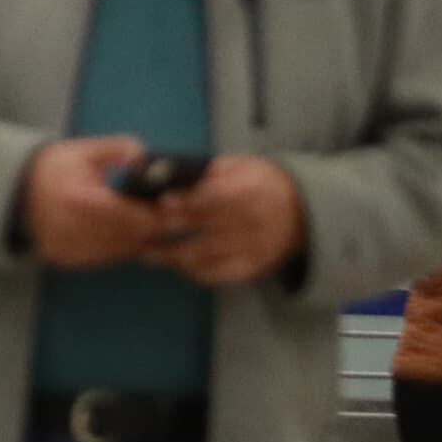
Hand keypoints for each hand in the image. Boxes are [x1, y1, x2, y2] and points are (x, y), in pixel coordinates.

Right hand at [21, 135, 159, 268]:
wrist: (16, 191)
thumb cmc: (53, 169)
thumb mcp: (83, 151)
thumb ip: (117, 149)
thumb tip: (145, 157)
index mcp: (79, 200)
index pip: (130, 216)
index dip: (156, 213)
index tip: (170, 203)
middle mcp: (73, 229)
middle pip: (130, 236)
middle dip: (154, 226)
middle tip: (172, 215)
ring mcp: (69, 247)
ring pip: (122, 251)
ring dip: (140, 238)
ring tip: (147, 221)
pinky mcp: (68, 258)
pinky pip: (107, 258)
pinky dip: (120, 247)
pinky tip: (123, 232)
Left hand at [146, 154, 305, 286]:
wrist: (305, 213)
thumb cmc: (260, 184)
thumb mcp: (241, 166)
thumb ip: (210, 171)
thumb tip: (170, 171)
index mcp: (247, 191)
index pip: (212, 198)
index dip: (185, 201)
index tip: (160, 202)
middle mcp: (250, 221)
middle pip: (200, 227)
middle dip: (166, 228)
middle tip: (137, 227)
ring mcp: (251, 247)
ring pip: (203, 254)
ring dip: (170, 254)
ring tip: (146, 251)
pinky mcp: (252, 267)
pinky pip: (217, 275)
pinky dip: (194, 272)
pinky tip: (177, 264)